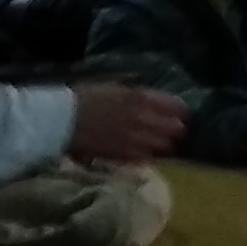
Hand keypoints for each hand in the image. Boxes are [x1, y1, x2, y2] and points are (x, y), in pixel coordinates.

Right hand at [66, 82, 186, 163]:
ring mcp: (134, 138)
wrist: (62, 119)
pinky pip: (144, 158)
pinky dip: (147, 156)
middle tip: (176, 131)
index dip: (181, 111)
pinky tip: (145, 154)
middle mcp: (142, 118)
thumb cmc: (83, 98)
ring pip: (162, 145)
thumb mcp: (113, 87)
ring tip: (163, 145)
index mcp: (139, 97)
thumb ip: (134, 96)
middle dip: (176, 129)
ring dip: (164, 144)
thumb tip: (149, 102)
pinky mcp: (123, 155)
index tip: (184, 114)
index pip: (173, 105)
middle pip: (173, 128)